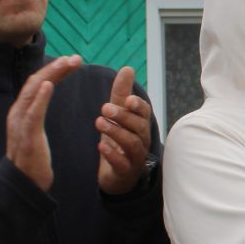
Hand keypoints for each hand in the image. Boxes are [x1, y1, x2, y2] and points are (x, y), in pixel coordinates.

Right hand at [7, 57, 81, 191]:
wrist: (25, 184)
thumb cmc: (33, 159)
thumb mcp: (35, 130)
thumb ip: (37, 113)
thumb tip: (44, 95)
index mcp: (22, 110)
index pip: (38, 83)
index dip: (55, 70)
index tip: (73, 61)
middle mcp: (18, 112)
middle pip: (36, 81)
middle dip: (56, 67)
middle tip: (76, 58)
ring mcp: (20, 123)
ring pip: (34, 91)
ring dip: (51, 74)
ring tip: (67, 63)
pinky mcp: (26, 135)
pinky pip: (32, 113)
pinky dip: (40, 97)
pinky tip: (49, 84)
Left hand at [96, 66, 154, 194]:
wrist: (118, 175)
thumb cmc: (120, 140)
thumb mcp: (119, 115)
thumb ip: (122, 93)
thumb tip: (128, 68)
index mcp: (140, 124)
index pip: (145, 113)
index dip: (137, 106)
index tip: (127, 99)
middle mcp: (142, 140)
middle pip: (139, 127)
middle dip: (123, 116)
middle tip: (104, 107)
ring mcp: (135, 157)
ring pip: (132, 144)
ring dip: (116, 132)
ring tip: (99, 122)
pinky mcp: (125, 172)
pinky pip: (122, 164)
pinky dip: (112, 155)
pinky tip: (101, 146)